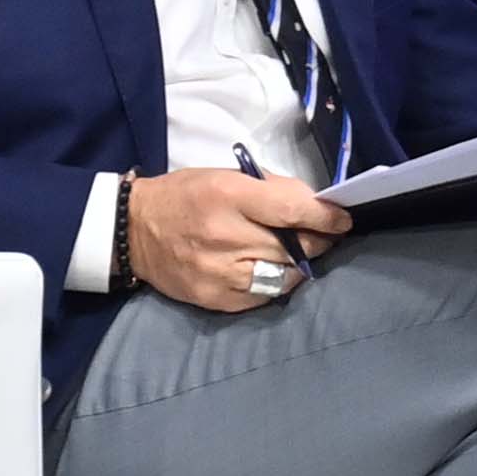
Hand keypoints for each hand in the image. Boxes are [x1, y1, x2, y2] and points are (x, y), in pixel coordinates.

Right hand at [130, 164, 351, 310]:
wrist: (133, 230)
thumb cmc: (186, 196)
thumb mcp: (225, 176)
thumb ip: (271, 190)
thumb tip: (315, 204)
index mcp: (229, 196)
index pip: (293, 210)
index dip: (326, 218)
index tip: (343, 220)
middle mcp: (225, 236)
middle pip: (295, 246)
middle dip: (318, 241)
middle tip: (324, 236)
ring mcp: (220, 272)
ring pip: (285, 276)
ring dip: (299, 265)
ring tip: (298, 254)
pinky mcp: (215, 299)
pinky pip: (264, 296)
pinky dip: (275, 284)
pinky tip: (272, 271)